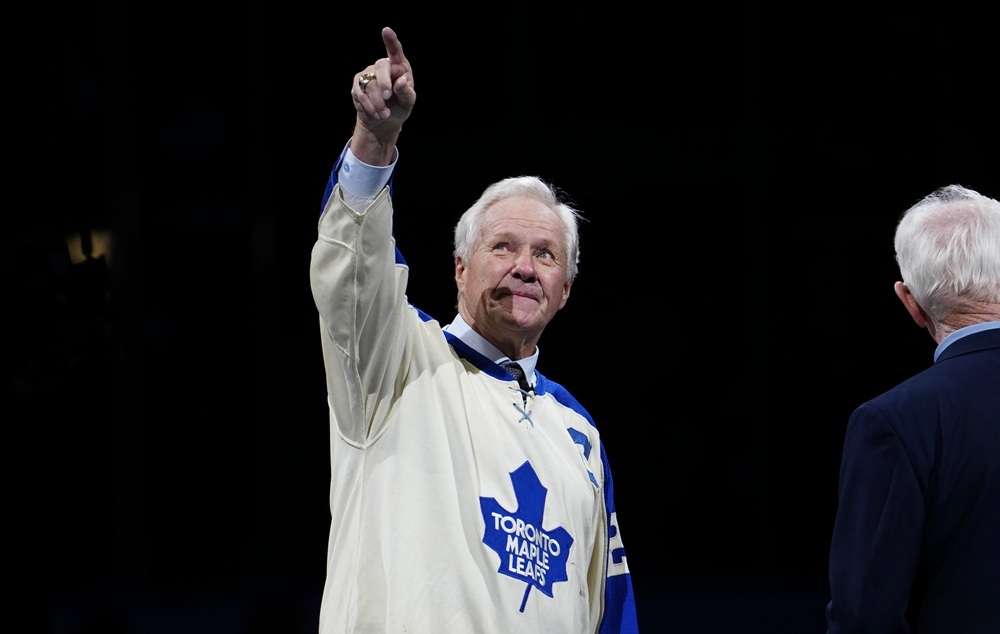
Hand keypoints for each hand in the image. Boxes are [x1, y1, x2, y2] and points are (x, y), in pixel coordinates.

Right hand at [350, 26, 414, 163]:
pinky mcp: (358, 85)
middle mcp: (382, 67)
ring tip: (385, 114)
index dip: (391, 41)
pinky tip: (377, 114)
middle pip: (381, 66)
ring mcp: (368, 74)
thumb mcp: (408, 102)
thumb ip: (406, 92)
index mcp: (399, 66)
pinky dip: (370, 106)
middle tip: (389, 96)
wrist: (384, 121)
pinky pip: (361, 94)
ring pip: (371, 85)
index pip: (395, 51)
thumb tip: (400, 81)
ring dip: (379, 102)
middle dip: (384, 82)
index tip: (386, 31)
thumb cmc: (399, 106)